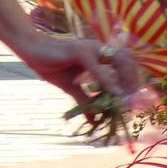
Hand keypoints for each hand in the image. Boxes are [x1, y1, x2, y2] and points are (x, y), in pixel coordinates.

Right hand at [17, 32, 141, 104]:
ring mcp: (90, 48)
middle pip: (127, 60)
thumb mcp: (71, 87)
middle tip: (133, 100)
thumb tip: (94, 119)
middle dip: (134, 79)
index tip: (132, 98)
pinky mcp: (80, 52)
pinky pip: (97, 68)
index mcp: (98, 54)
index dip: (131, 78)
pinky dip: (107, 81)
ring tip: (127, 99)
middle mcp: (98, 48)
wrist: (32, 52)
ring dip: (125, 80)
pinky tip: (114, 94)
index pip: (124, 62)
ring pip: (118, 61)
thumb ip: (84, 99)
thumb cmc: (51, 65)